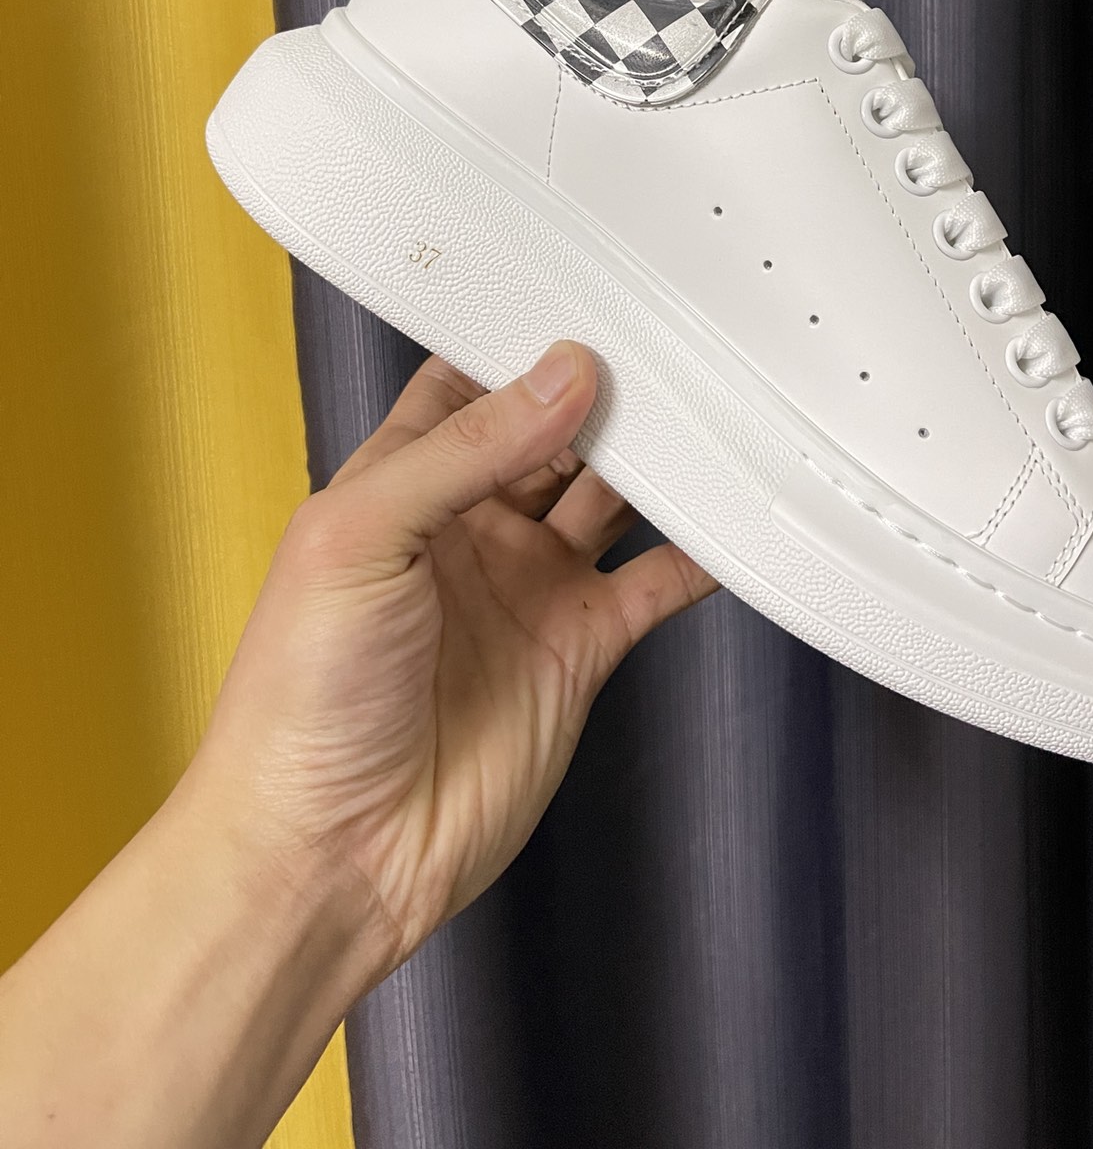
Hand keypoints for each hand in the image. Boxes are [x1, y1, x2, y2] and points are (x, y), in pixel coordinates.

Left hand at [184, 340, 715, 976]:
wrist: (330, 855)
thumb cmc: (299, 700)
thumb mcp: (360, 538)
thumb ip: (466, 449)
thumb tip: (562, 374)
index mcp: (401, 482)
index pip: (471, 382)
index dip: (522, 340)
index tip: (587, 294)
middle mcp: (470, 525)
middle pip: (556, 431)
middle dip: (609, 390)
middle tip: (675, 342)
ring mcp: (529, 586)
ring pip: (613, 496)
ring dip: (660, 460)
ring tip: (717, 409)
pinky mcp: (579, 649)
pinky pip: (653, 583)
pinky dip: (701, 554)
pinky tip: (736, 520)